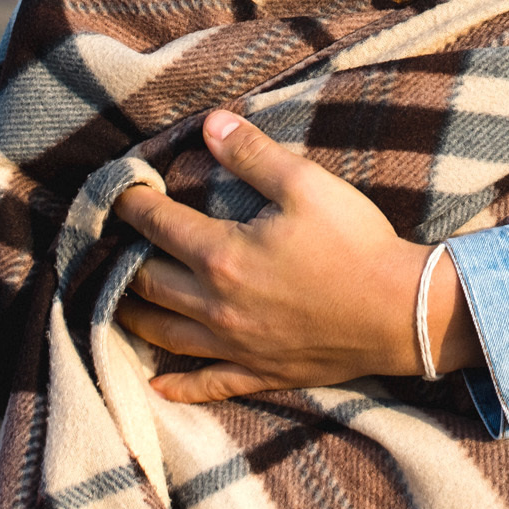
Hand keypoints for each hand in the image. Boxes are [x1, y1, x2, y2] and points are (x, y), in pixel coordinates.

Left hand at [111, 110, 479, 402]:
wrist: (400, 312)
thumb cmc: (355, 242)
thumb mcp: (306, 184)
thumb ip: (252, 154)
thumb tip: (209, 124)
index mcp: (222, 254)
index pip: (157, 225)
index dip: (131, 204)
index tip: (118, 190)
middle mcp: (215, 305)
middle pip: (147, 284)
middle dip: (121, 261)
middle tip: (108, 246)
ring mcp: (235, 345)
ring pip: (163, 335)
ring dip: (133, 317)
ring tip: (116, 302)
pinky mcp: (258, 372)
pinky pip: (206, 383)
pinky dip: (176, 385)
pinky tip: (157, 384)